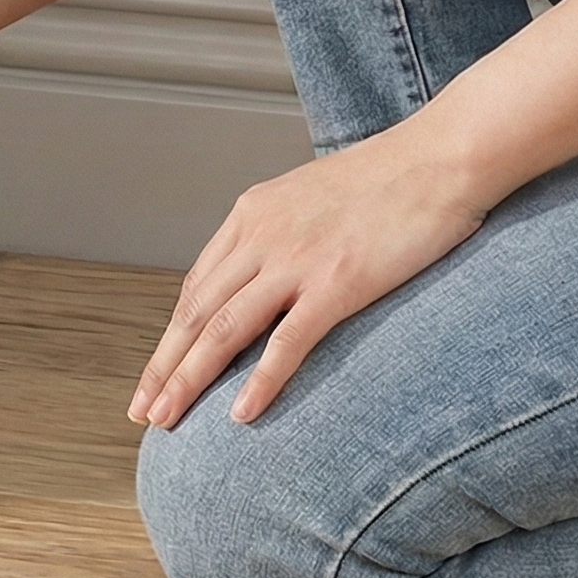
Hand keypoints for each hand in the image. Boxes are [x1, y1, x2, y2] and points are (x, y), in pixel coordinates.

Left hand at [129, 121, 488, 429]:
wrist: (437, 157)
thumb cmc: (386, 180)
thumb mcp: (311, 199)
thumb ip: (282, 235)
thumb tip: (268, 275)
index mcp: (250, 216)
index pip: (196, 288)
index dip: (172, 336)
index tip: (155, 374)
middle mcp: (259, 237)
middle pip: (195, 313)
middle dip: (164, 367)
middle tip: (140, 412)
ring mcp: (294, 261)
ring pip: (223, 329)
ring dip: (189, 379)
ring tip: (165, 420)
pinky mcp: (337, 283)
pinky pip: (288, 341)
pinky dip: (260, 381)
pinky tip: (240, 416)